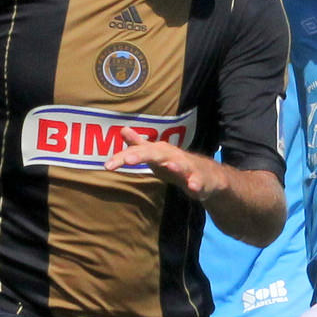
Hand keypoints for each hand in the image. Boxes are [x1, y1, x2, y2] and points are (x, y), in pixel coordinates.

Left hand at [103, 141, 223, 196]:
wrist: (208, 175)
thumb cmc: (176, 164)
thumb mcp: (155, 154)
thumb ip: (138, 145)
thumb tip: (122, 130)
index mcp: (160, 151)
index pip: (138, 153)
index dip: (123, 158)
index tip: (107, 166)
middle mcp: (173, 156)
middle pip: (156, 154)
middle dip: (143, 155)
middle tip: (128, 160)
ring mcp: (188, 168)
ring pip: (181, 165)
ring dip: (176, 165)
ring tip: (168, 165)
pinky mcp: (200, 181)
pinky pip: (198, 182)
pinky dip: (196, 184)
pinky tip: (193, 187)